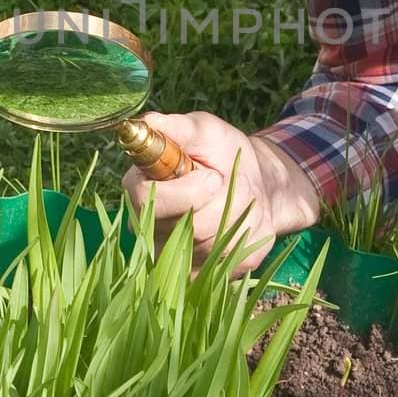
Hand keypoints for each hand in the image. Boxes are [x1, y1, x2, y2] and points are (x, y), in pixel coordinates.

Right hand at [121, 111, 317, 274]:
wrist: (257, 184)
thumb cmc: (223, 153)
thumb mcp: (205, 130)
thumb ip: (176, 127)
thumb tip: (145, 124)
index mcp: (141, 186)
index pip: (148, 200)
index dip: (187, 192)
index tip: (214, 177)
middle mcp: (148, 224)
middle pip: (183, 228)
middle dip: (218, 205)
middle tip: (227, 185)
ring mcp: (170, 253)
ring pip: (208, 245)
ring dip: (234, 219)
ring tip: (235, 200)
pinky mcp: (195, 272)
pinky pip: (224, 263)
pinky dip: (242, 241)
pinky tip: (238, 224)